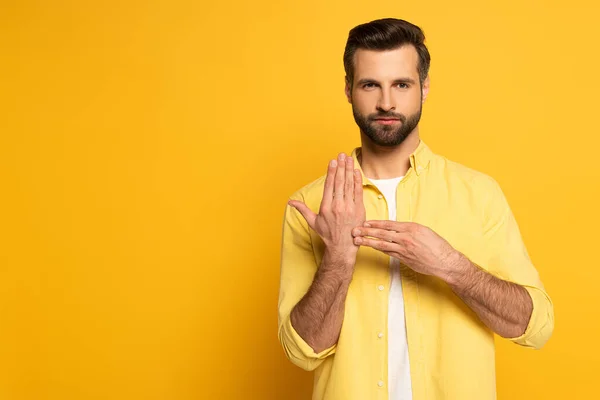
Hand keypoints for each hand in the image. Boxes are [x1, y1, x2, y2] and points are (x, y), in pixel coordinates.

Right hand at [289, 153, 365, 260]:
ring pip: (349, 185)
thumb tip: (290, 202)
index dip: (331, 172)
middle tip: (341, 155)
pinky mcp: (359, 210)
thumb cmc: (327, 234)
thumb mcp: (313, 222)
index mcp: (326, 207)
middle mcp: (338, 206)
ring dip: (349, 170)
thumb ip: (302, 209)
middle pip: (339, 182)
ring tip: (348, 159)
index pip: (329, 185)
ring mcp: (349, 208)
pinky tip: (356, 171)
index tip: (332, 161)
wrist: (342, 246)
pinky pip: (358, 192)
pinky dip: (357, 181)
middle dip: (340, 167)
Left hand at [351, 220, 465, 280]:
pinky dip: (379, 250)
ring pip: (382, 244)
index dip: (375, 223)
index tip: (365, 223)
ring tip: (358, 240)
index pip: (388, 224)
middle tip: (355, 230)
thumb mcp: (424, 231)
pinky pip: (389, 253)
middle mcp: (406, 237)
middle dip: (367, 232)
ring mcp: (404, 249)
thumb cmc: (437, 245)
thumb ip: (409, 229)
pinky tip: (371, 248)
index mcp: (411, 227)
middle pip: (382, 233)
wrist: (445, 261)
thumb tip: (397, 228)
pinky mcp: (404, 259)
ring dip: (369, 242)